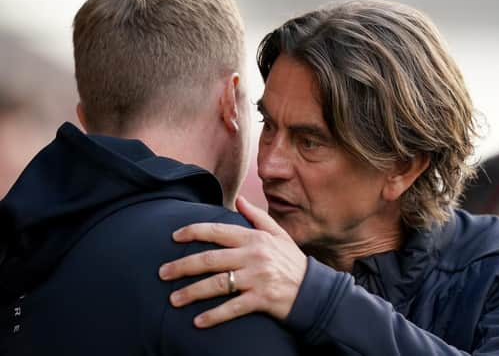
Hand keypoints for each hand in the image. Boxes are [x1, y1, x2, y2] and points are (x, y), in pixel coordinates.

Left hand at [158, 196, 307, 327]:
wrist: (314, 290)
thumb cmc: (292, 261)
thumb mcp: (279, 234)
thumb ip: (258, 216)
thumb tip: (239, 198)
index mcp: (255, 238)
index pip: (218, 231)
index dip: (194, 232)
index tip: (174, 236)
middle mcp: (253, 256)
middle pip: (210, 259)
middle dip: (182, 266)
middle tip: (162, 273)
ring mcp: (257, 278)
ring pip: (217, 284)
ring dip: (192, 292)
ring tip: (173, 300)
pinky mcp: (261, 299)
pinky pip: (232, 308)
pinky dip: (214, 316)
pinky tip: (197, 321)